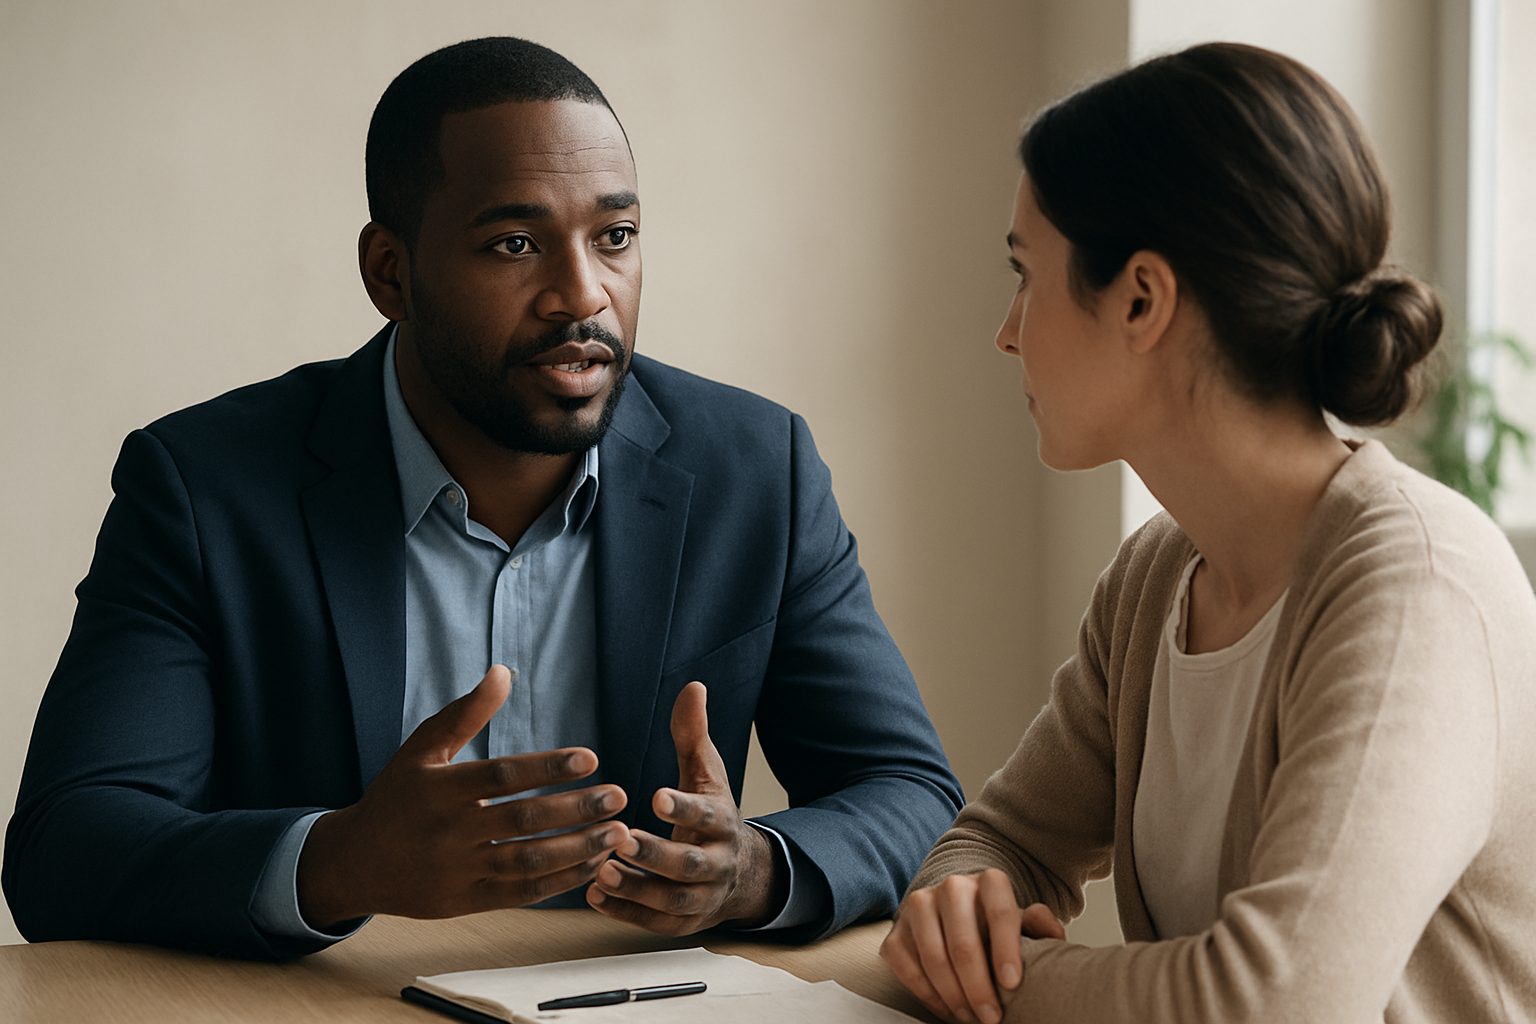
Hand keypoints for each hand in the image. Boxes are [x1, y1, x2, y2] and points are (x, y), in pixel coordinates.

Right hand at [296, 665, 629, 928]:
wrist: (354, 862)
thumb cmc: (396, 796)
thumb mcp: (421, 749)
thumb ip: (466, 713)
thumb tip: (503, 671)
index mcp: (440, 789)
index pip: (502, 777)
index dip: (547, 767)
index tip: (591, 759)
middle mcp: (449, 832)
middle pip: (522, 822)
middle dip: (576, 809)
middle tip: (619, 796)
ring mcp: (457, 871)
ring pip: (527, 862)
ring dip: (577, 850)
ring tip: (617, 834)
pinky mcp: (464, 902)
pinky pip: (520, 895)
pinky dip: (559, 883)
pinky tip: (592, 865)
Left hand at [585, 681, 781, 933]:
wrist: (738, 873)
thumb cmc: (710, 812)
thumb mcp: (705, 773)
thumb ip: (693, 734)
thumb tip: (693, 686)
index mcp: (723, 822)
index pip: (708, 816)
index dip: (685, 809)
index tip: (656, 796)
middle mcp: (718, 863)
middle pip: (690, 865)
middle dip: (656, 855)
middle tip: (621, 839)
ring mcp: (702, 897)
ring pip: (672, 900)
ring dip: (637, 889)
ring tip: (601, 872)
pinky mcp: (683, 923)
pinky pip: (655, 924)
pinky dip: (626, 914)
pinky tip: (595, 896)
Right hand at [880, 869, 1064, 1023]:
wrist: (957, 914)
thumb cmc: (996, 926)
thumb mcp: (1023, 923)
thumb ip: (1040, 926)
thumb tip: (1050, 932)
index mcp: (989, 881)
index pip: (1000, 913)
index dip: (1006, 951)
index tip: (1012, 985)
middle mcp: (952, 887)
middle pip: (963, 943)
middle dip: (978, 988)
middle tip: (991, 1017)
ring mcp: (919, 905)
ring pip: (933, 957)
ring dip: (954, 996)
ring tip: (971, 1017)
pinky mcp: (896, 931)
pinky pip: (906, 967)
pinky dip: (927, 994)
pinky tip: (947, 1008)